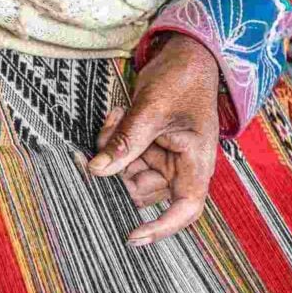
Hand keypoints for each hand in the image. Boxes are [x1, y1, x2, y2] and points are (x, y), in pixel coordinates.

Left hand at [88, 34, 219, 245]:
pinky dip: (112, 140)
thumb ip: (125, 141)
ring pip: (125, 174)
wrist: (187, 55)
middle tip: (111, 129)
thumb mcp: (152, 109)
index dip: (161, 229)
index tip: (131, 237)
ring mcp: (162, 158)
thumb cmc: (183, 79)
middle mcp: (180, 167)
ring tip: (116, 117)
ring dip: (112, 149)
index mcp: (195, 163)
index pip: (185, 209)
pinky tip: (117, 116)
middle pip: (141, 190)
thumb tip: (96, 171)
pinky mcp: (148, 148)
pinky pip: (122, 157)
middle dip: (118, 166)